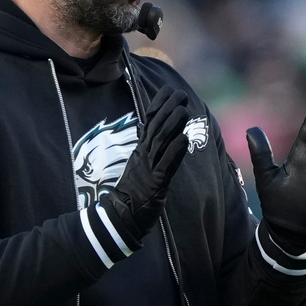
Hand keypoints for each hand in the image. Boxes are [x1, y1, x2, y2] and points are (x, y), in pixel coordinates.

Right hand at [102, 85, 189, 240]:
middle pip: (156, 128)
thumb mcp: (140, 166)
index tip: (168, 89)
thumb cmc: (134, 192)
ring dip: (172, 126)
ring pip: (161, 143)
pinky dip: (175, 152)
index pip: (149, 123)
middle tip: (180, 93)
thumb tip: (152, 132)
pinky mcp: (154, 184)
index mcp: (141, 151)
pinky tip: (184, 140)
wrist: (121, 216)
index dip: (159, 105)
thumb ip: (147, 149)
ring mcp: (148, 169)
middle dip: (168, 109)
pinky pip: (166, 166)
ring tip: (183, 110)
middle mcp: (143, 156)